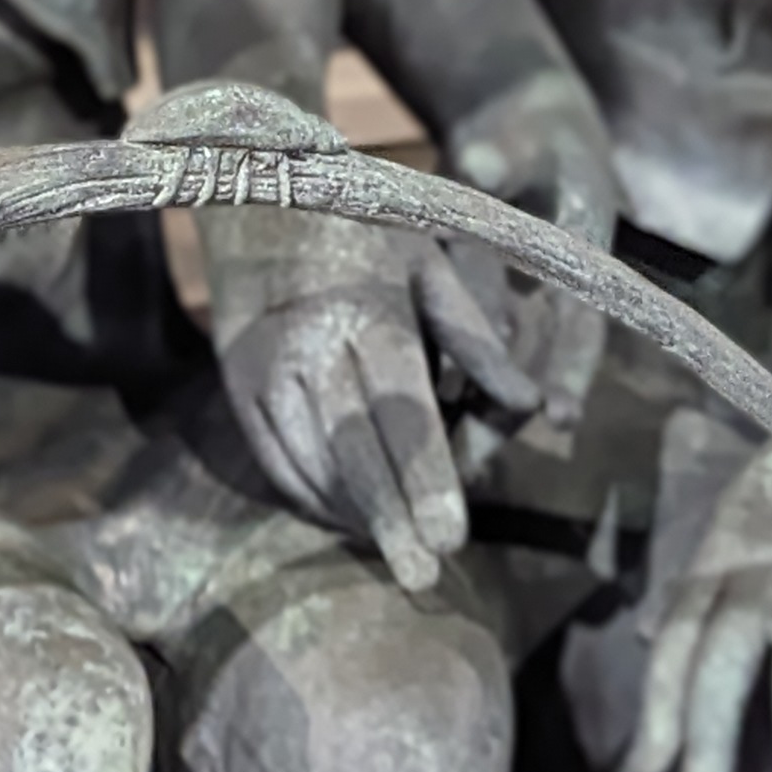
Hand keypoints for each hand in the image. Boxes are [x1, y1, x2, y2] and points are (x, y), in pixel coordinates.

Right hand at [210, 216, 537, 591]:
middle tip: (422, 575)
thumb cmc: (363, 237)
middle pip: (352, 450)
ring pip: (309, 463)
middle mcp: (308, 342)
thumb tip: (535, 409)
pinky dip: (311, 496)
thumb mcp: (431, 266)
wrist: (254, 196)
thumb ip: (479, 341)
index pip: (401, 412)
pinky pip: (274, 458)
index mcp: (367, 311)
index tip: (451, 537)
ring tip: (396, 552)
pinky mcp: (237, 383)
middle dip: (390, 519)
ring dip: (353, 514)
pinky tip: (347, 518)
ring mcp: (263, 366)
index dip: (427, 479)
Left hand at [440, 69, 628, 441]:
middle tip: (468, 468)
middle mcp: (551, 291)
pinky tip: (399, 421)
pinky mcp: (479, 301)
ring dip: (467, 412)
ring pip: (493, 369)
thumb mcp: (522, 138)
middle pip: (530, 365)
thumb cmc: (533, 131)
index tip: (557, 416)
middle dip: (501, 417)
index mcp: (578, 254)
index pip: (578, 321)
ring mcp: (516, 301)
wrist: (529, 129)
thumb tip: (480, 164)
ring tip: (433, 467)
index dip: (570, 369)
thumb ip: (502, 157)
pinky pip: (460, 350)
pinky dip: (437, 379)